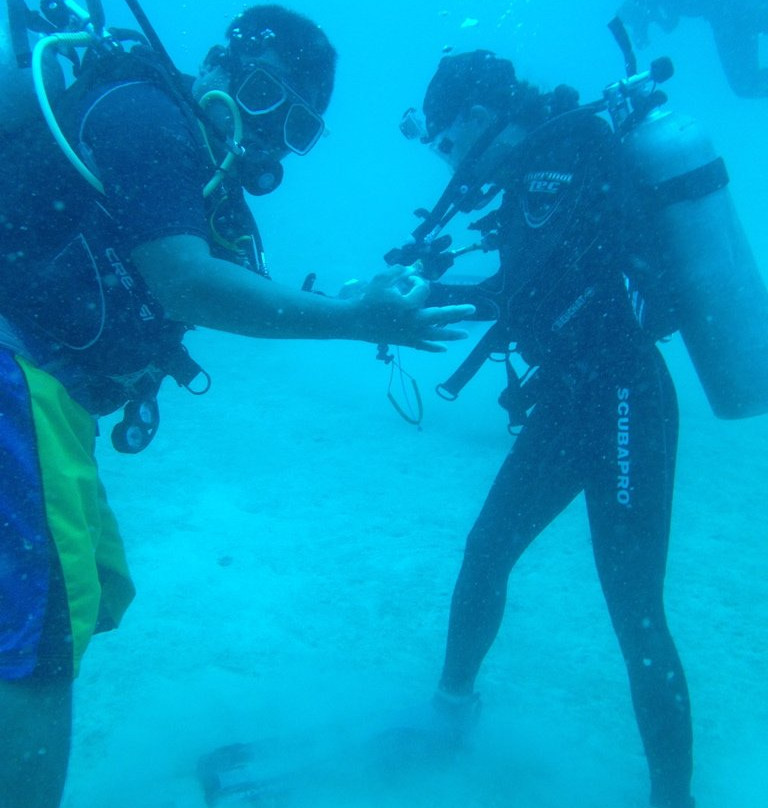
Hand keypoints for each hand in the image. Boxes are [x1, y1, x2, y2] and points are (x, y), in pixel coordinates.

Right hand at [347, 266, 474, 351]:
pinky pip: (422, 345)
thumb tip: (415, 269)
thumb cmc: (367, 298)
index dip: (417, 280)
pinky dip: (433, 347)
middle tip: (473, 310)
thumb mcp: (382, 279)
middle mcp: (412, 320)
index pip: (423, 289)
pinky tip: (444, 349)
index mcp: (407, 303)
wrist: (353, 321)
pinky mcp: (404, 341)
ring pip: (435, 335)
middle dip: (457, 312)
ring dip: (451, 334)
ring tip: (465, 335)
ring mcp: (409, 333)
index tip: (408, 278)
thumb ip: (400, 271)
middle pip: (440, 315)